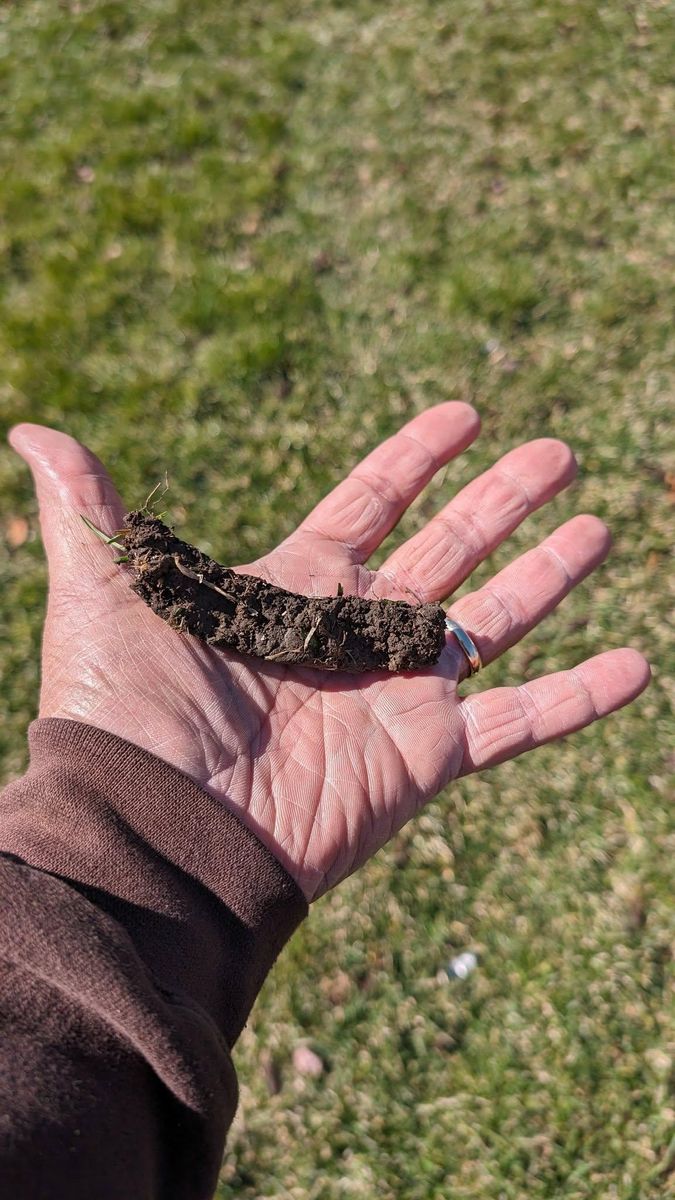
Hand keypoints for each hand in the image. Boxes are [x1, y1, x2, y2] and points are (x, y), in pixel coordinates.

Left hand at [9, 405, 648, 900]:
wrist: (156, 832)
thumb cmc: (124, 713)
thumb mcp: (107, 596)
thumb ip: (90, 512)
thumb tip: (31, 430)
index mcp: (293, 586)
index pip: (371, 502)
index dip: (417, 457)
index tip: (465, 413)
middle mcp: (354, 633)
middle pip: (450, 548)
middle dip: (504, 499)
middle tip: (559, 453)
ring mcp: (397, 693)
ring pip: (495, 621)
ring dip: (550, 575)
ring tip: (602, 527)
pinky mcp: (428, 756)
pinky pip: (522, 721)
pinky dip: (580, 697)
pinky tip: (634, 663)